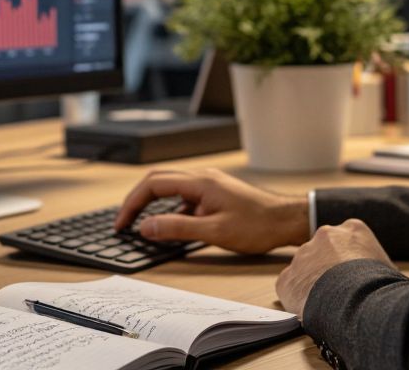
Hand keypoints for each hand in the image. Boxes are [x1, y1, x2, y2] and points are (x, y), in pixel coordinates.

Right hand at [113, 168, 308, 254]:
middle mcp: (201, 178)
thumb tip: (146, 227)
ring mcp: (208, 185)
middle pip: (157, 182)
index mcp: (199, 182)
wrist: (287, 220)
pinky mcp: (214, 194)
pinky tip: (170, 228)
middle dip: (137, 201)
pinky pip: (185, 199)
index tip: (122, 223)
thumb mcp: (213, 231)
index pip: (153, 185)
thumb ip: (177, 228)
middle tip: (124, 222)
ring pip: (171, 190)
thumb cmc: (257, 225)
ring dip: (153, 206)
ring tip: (141, 226)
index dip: (132, 203)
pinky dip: (171, 211)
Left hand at [276, 219, 391, 318]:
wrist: (356, 300)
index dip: (352, 261)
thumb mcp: (388, 267)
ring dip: (313, 283)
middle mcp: (324, 235)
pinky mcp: (287, 277)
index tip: (355, 275)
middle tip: (340, 290)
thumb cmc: (379, 286)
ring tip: (328, 303)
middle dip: (329, 268)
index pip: (349, 241)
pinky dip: (298, 298)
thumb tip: (386, 280)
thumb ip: (377, 265)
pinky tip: (312, 309)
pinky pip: (291, 287)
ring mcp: (303, 255)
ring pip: (306, 268)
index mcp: (353, 229)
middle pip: (324, 251)